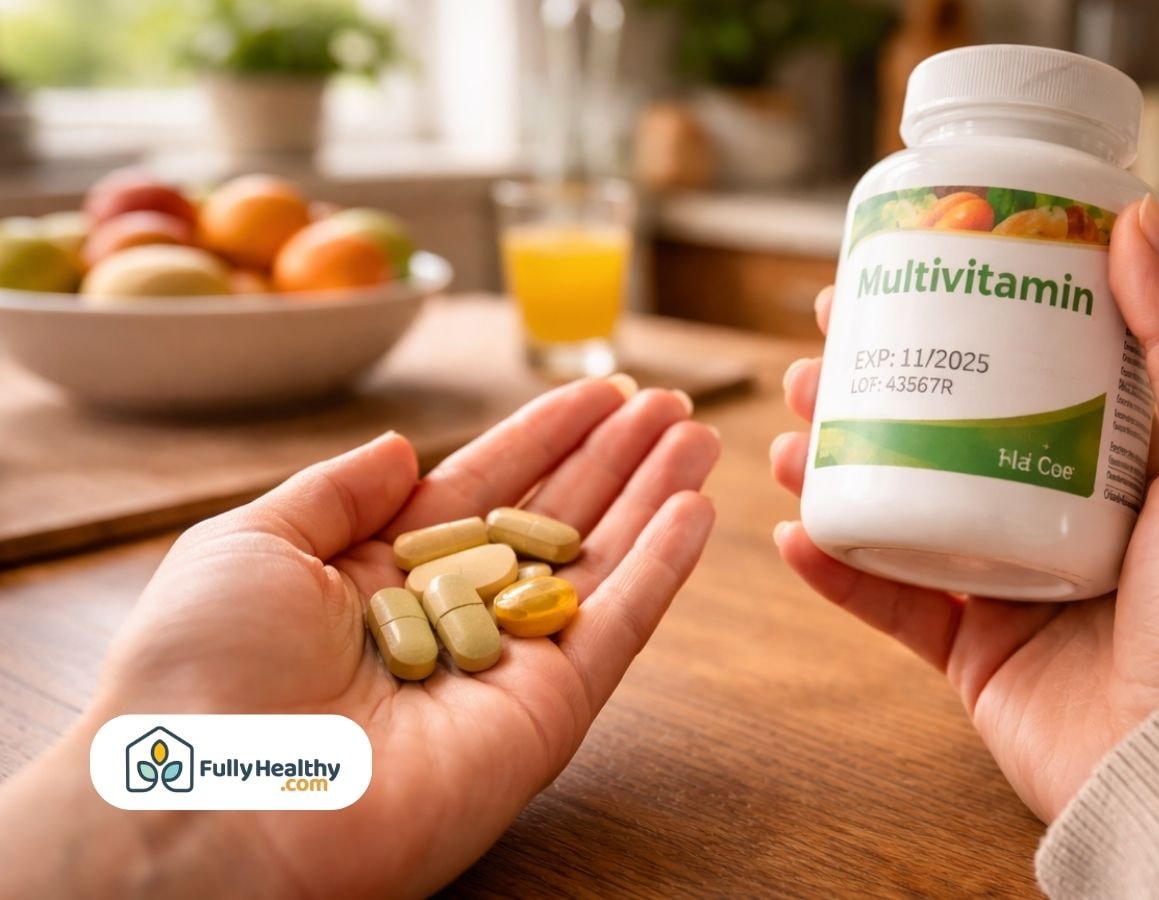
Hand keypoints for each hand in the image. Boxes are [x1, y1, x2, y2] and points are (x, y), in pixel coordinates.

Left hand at [0, 380, 718, 896]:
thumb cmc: (198, 672)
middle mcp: (449, 619)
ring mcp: (504, 669)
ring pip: (599, 566)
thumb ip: (338, 492)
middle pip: (554, 520)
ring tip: (698, 435)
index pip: (483, 488)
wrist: (211, 800)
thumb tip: (402, 447)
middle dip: (614, 457)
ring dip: (654, 497)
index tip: (598, 391)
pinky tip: (695, 510)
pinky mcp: (545, 715)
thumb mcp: (250, 544)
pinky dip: (661, 571)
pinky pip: (614, 629)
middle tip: (669, 403)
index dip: (544, 436)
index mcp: (379, 577)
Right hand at [770, 196, 1158, 821]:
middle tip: (823, 341)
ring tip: (793, 424)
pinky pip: (885, 600)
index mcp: (1117, 454)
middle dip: (875, 378)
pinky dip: (834, 567)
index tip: (907, 266)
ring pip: (900, 502)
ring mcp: (1007, 577)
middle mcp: (1055, 506)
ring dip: (837, 461)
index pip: (1027, 358)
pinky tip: (793, 528)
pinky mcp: (970, 650)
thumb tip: (1138, 217)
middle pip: (944, 422)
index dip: (963, 308)